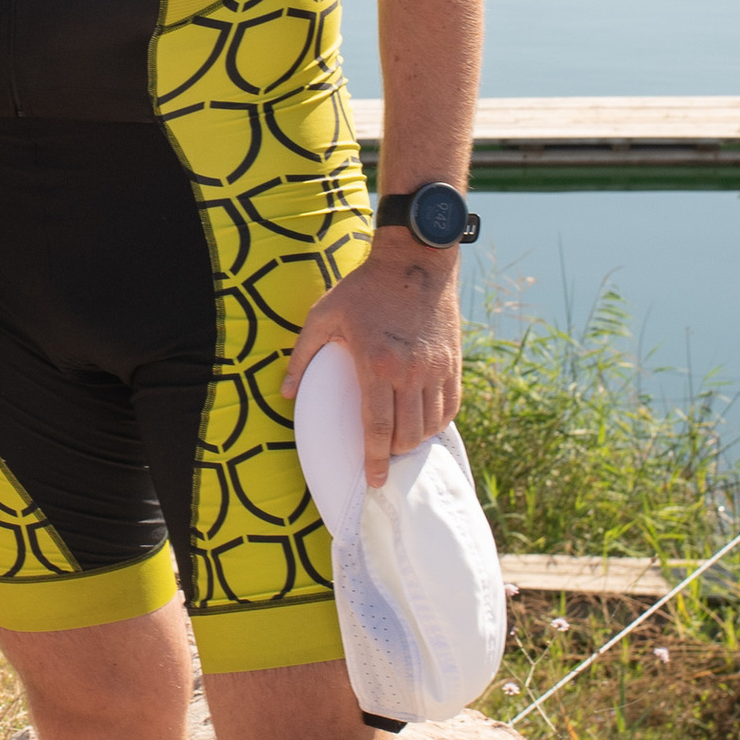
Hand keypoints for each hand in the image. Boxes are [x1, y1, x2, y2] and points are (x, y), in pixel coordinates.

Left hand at [282, 235, 461, 484]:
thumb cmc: (364, 288)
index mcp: (377, 363)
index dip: (374, 459)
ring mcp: (436, 368)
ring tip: (400, 443)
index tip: (372, 479)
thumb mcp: (323, 315)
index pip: (378, 427)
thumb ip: (302, 356)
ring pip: (431, 424)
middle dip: (394, 454)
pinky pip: (450, 406)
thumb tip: (286, 393)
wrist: (416, 260)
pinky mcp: (453, 362)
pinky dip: (438, 422)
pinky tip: (423, 424)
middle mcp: (411, 371)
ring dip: (415, 440)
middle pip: (407, 433)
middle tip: (382, 460)